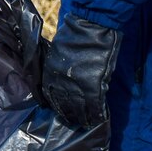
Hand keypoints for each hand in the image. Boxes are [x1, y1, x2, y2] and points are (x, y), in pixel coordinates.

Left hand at [38, 13, 119, 127]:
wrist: (90, 27)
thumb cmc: (73, 35)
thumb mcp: (57, 53)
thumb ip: (57, 69)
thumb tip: (61, 79)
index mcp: (51, 75)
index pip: (51, 97)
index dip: (57, 106)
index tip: (61, 112)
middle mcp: (62, 84)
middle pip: (64, 107)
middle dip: (70, 116)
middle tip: (75, 122)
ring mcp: (78, 86)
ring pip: (80, 109)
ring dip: (84, 118)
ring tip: (87, 123)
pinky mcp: (95, 86)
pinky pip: (95, 106)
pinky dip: (98, 113)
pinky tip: (100, 118)